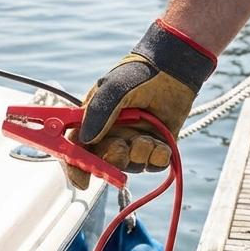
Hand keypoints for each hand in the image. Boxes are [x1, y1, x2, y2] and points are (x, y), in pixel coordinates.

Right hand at [66, 19, 217, 189]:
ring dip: (139, 154)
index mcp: (92, 123)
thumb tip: (86, 140)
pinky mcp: (156, 147)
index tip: (82, 180)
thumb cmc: (138, 74)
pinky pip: (154, 165)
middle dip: (112, 159)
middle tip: (121, 147)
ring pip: (131, 165)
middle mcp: (111, 136)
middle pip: (103, 163)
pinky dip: (158, 157)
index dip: (76, 167)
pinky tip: (162, 143)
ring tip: (148, 137)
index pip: (77, 149)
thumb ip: (99, 112)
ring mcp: (134, 143)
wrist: (173, 69)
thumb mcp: (114, 89)